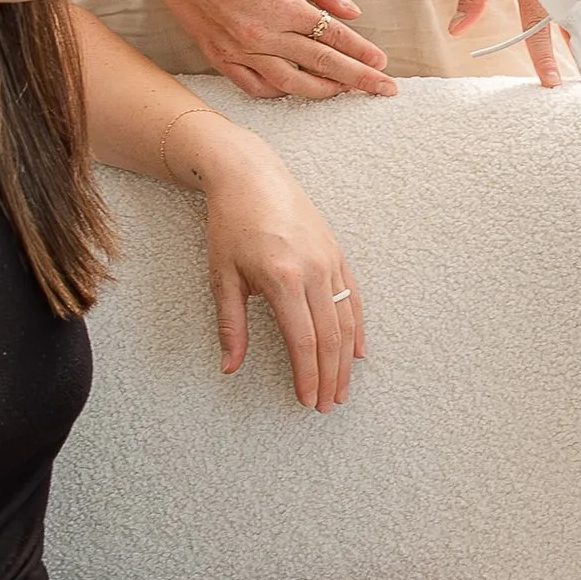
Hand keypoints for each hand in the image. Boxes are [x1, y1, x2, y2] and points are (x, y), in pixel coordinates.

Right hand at [147, 0, 395, 103]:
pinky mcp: (220, 58)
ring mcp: (239, 50)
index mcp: (281, 5)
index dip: (361, 50)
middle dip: (357, 78)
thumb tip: (352, 11)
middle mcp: (262, 34)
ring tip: (345, 92)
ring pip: (291, 84)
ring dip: (323, 91)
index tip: (383, 63)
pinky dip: (280, 92)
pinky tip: (296, 89)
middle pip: (321, 64)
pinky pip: (255, 87)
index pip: (333, 35)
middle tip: (385, 89)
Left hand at [172, 120, 366, 409]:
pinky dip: (358, 327)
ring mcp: (329, 262)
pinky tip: (359, 352)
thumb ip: (231, 324)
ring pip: (346, 321)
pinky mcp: (336, 253)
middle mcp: (312, 272)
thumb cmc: (231, 223)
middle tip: (327, 405)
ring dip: (346, 360)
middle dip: (330, 376)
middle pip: (330, 337)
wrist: (251, 175)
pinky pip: (354, 297)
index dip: (307, 375)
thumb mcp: (222, 275)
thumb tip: (230, 366)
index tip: (307, 400)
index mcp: (282, 279)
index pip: (302, 340)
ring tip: (342, 389)